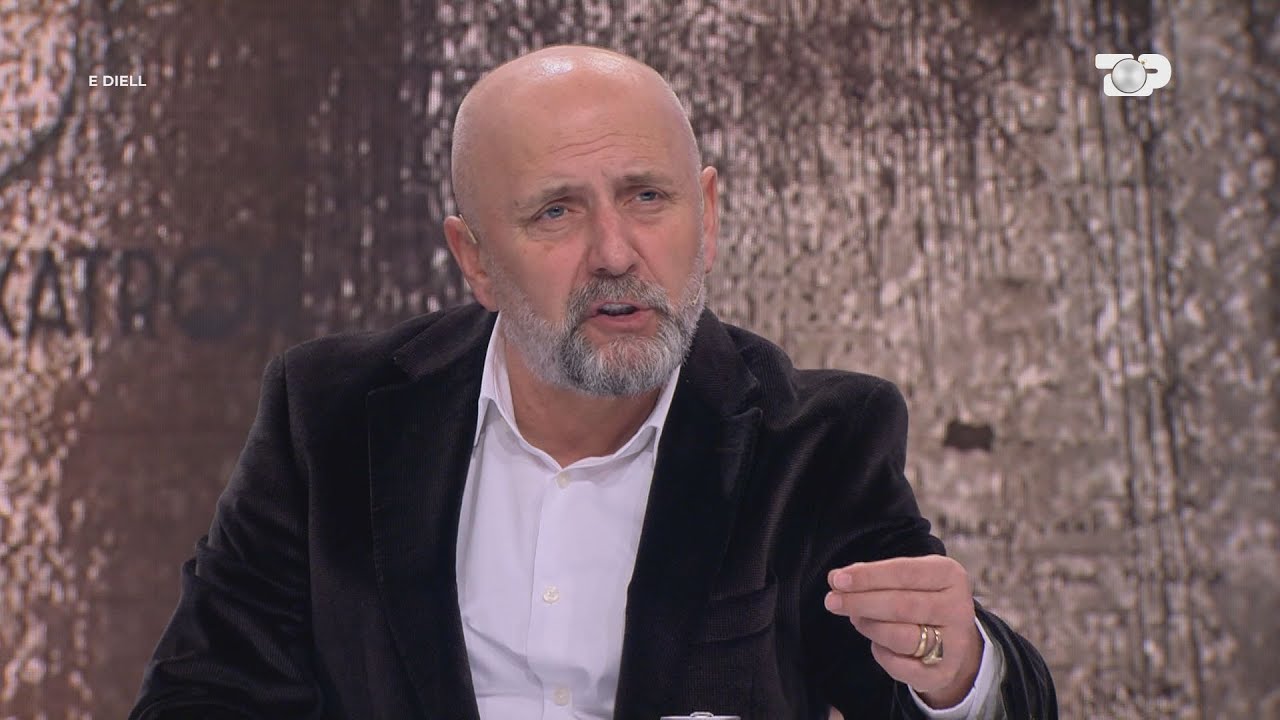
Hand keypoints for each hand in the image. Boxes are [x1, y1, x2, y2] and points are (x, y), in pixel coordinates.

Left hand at [823, 555, 982, 708]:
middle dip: (860, 602)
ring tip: (855, 619)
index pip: (904, 572)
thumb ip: (875, 576)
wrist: (953, 639)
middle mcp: (958, 608)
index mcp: (949, 575)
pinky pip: (900, 666)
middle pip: (901, 605)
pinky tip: (876, 643)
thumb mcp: (907, 578)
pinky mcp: (942, 673)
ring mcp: (954, 643)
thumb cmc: (921, 598)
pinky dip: (881, 653)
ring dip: (869, 626)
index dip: (868, 576)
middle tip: (832, 601)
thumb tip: (838, 578)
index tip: (837, 579)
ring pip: (900, 636)